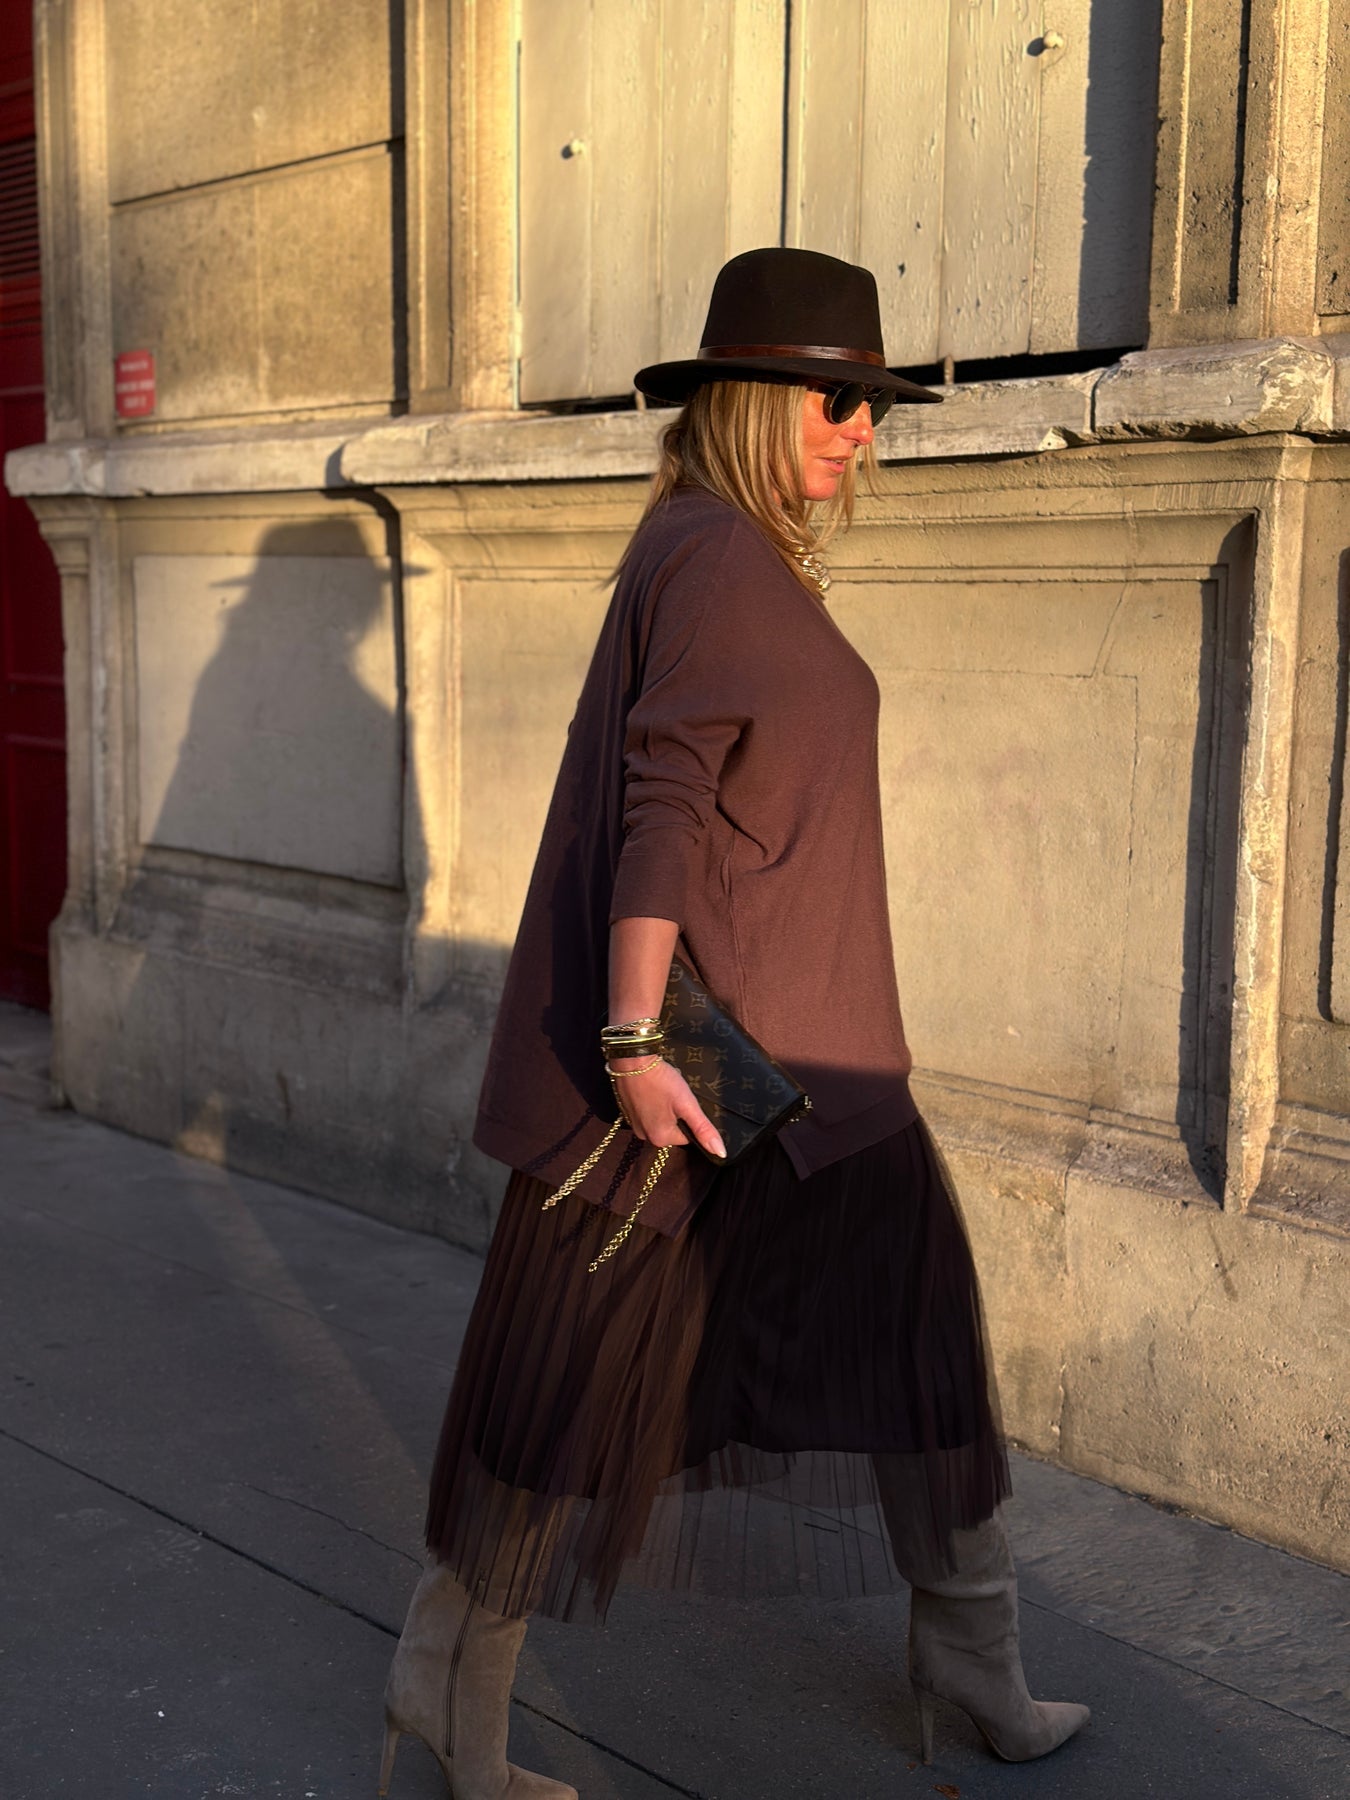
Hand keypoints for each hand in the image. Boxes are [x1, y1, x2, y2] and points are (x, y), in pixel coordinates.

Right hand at [608, 1057, 725, 1159]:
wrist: (631, 1060)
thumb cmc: (660, 1081)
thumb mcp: (687, 1104)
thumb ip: (703, 1129)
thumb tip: (720, 1153)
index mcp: (661, 1139)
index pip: (688, 1137)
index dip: (690, 1118)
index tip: (685, 1102)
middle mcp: (645, 1137)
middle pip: (674, 1129)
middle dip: (678, 1113)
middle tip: (674, 1095)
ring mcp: (635, 1125)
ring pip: (662, 1120)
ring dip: (666, 1108)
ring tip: (664, 1091)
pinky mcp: (628, 1113)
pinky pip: (650, 1113)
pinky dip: (654, 1103)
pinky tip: (654, 1090)